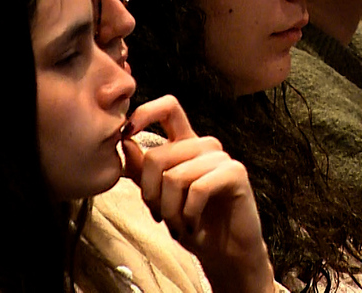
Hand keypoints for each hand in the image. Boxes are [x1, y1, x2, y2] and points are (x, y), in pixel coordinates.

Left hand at [123, 95, 274, 292]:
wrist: (225, 253)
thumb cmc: (192, 224)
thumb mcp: (158, 198)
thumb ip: (142, 171)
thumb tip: (125, 141)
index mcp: (186, 145)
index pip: (169, 108)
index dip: (145, 112)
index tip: (126, 134)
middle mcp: (204, 146)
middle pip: (159, 154)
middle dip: (151, 194)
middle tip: (161, 217)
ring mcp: (221, 158)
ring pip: (175, 175)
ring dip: (170, 210)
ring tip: (179, 225)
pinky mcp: (235, 173)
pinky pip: (197, 188)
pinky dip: (188, 213)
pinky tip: (194, 225)